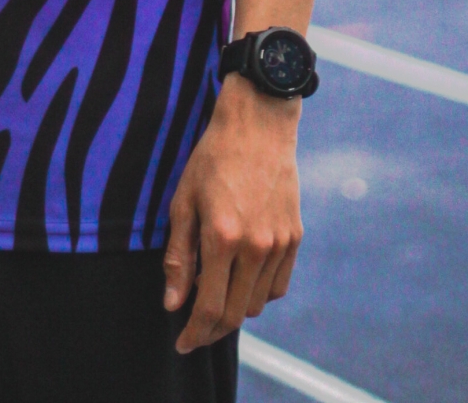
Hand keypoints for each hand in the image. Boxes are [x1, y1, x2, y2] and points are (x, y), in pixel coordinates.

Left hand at [162, 75, 303, 351]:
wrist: (258, 125)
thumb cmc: (213, 159)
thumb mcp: (183, 202)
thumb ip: (179, 257)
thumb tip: (173, 303)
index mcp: (222, 237)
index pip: (210, 308)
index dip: (194, 333)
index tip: (182, 343)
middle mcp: (256, 246)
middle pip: (235, 314)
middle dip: (212, 329)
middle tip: (195, 328)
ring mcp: (279, 243)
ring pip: (257, 303)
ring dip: (235, 309)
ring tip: (215, 294)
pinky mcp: (294, 237)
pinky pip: (278, 285)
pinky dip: (258, 292)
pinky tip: (241, 277)